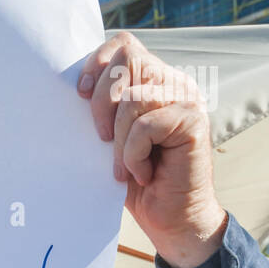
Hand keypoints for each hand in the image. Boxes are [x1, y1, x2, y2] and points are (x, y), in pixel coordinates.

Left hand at [78, 33, 226, 267]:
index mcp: (155, 81)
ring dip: (119, 141)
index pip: (124, 46)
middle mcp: (174, 83)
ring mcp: (186, 99)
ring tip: (125, 168)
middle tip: (101, 140)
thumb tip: (75, 89)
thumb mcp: (112, 142)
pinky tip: (143, 174)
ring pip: (133, 98)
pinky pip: (146, 125)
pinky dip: (134, 155)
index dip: (98, 62)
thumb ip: (104, 111)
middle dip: (102, 102)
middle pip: (128, 60)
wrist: (171, 221)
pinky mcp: (193, 120)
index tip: (81, 94)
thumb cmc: (140, 185)